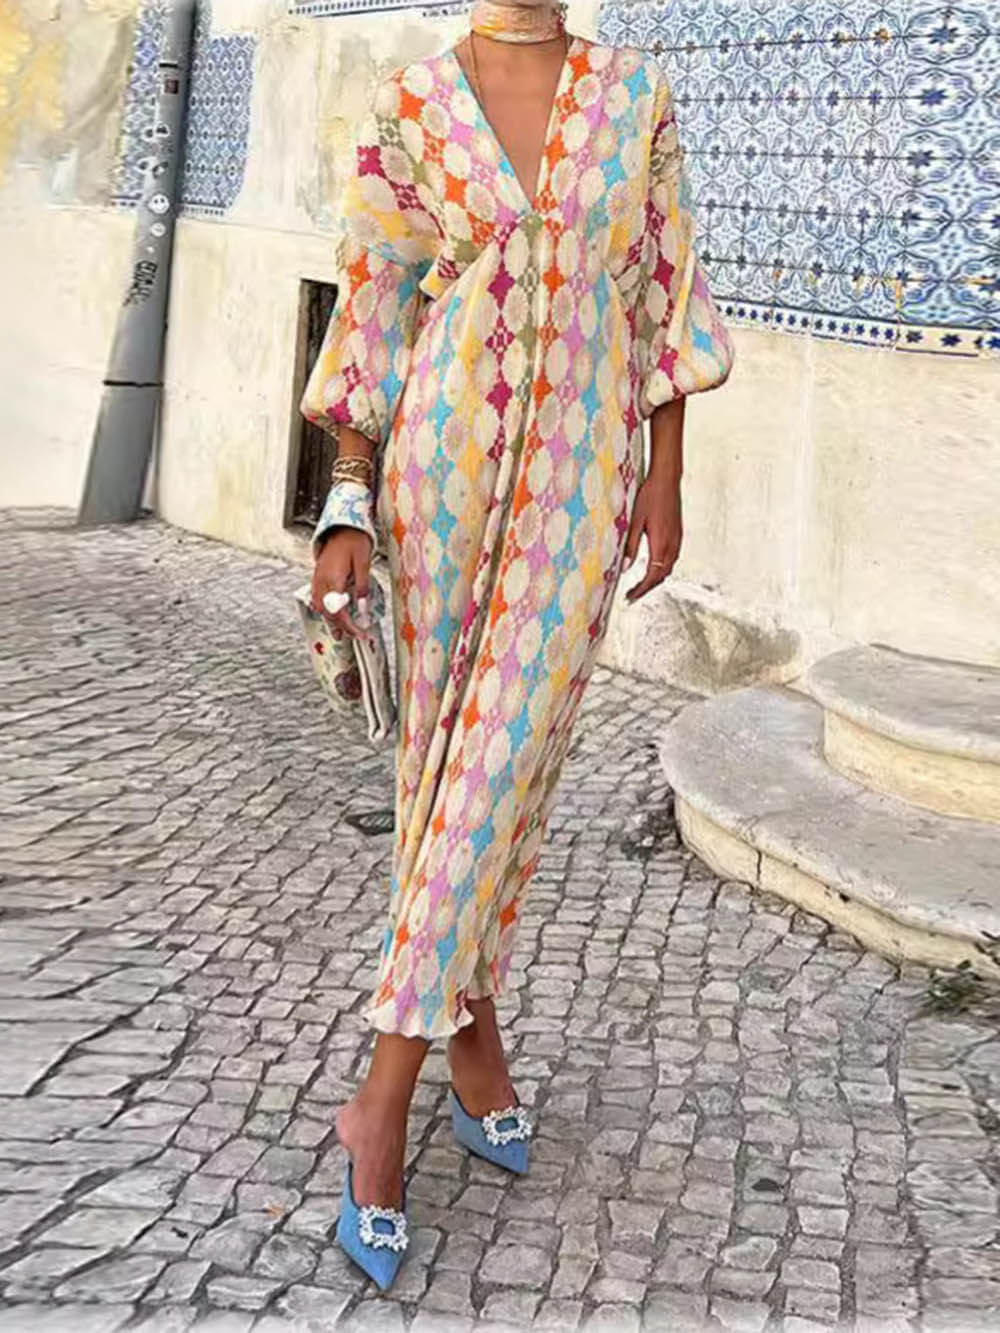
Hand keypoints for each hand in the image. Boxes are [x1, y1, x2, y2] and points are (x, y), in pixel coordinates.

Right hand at [312, 528, 372, 639]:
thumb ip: (362, 585)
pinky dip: (325, 611)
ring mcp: (317, 579)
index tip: (360, 633)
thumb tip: (362, 607)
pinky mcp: (318, 577)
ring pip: (320, 607)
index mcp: (333, 578)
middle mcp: (322, 581)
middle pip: (328, 612)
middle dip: (342, 627)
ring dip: (331, 621)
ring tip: (341, 634)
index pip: (338, 611)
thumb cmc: (354, 540)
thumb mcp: (363, 562)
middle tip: (355, 635)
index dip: (348, 625)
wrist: (342, 526)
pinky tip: (331, 616)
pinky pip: (318, 599)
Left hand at [623, 475, 682, 602]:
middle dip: (646, 589)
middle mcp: (672, 545)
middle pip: (661, 577)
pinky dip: (661, 569)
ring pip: (667, 569)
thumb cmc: (650, 496)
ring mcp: (677, 540)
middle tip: (632, 596)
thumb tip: (624, 568)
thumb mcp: (635, 521)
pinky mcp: (678, 535)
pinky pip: (671, 559)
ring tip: (640, 586)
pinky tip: (653, 568)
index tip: (629, 597)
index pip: (651, 576)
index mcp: (661, 544)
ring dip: (655, 580)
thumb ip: (631, 546)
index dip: (640, 590)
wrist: (667, 480)